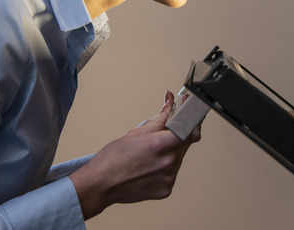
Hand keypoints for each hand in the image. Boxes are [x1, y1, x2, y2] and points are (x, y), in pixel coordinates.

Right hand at [69, 91, 201, 218]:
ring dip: (170, 153)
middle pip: (184, 144)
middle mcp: (168, 162)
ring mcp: (168, 178)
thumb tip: (170, 103)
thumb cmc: (113, 159)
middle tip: (161, 136)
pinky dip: (164, 169)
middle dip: (177, 137)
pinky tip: (149, 168)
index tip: (191, 118)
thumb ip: (159, 118)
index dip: (193, 123)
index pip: (190, 130)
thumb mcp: (136, 132)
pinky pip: (171, 174)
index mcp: (160, 145)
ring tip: (149, 156)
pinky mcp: (166, 190)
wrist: (100, 185)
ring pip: (178, 159)